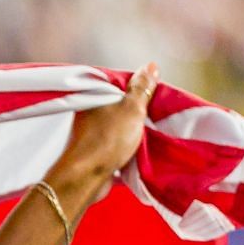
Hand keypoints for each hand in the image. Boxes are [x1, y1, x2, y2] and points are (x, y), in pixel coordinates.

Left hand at [48, 61, 159, 207]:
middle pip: (121, 106)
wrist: (85, 178)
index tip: (156, 93)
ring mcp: (91, 134)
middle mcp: (89, 114)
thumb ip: (141, 88)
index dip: (140, 87)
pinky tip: (142, 147)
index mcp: (95, 97)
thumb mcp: (131, 108)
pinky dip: (127, 146)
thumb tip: (150, 66)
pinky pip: (116, 145)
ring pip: (119, 126)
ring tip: (153, 130)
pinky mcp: (95, 153)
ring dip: (134, 130)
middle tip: (158, 113)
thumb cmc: (107, 139)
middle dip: (139, 110)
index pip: (120, 84)